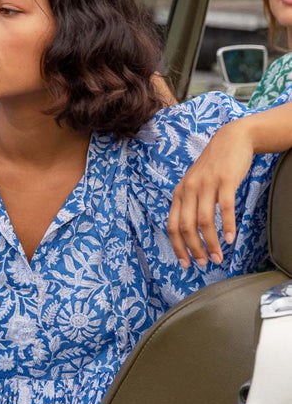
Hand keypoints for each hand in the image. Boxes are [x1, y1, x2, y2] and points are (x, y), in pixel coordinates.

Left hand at [167, 119, 253, 268]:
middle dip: (195, 249)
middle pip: (187, 227)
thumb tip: (188, 234)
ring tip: (219, 256)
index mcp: (179, 193)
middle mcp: (189, 189)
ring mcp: (207, 184)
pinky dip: (227, 226)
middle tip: (205, 263)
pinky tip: (230, 238)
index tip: (186, 264)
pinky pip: (225, 208)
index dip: (178, 248)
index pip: (173, 227)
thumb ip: (189, 205)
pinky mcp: (225, 180)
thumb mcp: (194, 184)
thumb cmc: (213, 167)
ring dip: (211, 243)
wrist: (231, 139)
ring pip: (205, 221)